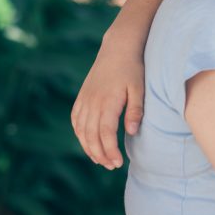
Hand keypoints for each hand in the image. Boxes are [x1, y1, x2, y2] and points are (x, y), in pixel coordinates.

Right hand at [71, 41, 144, 168]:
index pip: (105, 133)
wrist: (118, 48)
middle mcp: (92, 102)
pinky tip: (87, 142)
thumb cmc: (132, 68)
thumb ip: (135, 110)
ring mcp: (85, 99)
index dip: (110, 151)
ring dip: (89, 147)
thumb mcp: (139, 88)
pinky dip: (80, 134)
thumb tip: (131, 132)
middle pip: (91, 136)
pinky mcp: (82, 96)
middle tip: (112, 166)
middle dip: (100, 154)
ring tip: (100, 159)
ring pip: (81, 130)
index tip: (118, 163)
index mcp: (107, 101)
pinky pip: (75, 120)